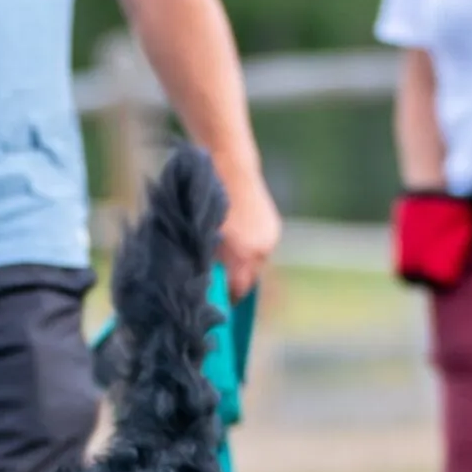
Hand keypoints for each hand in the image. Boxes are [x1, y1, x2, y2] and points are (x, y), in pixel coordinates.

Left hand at [216, 169, 281, 298]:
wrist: (230, 167)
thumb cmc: (204, 203)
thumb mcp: (198, 237)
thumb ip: (204, 264)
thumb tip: (204, 287)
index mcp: (241, 254)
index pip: (238, 291)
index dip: (226, 300)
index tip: (216, 304)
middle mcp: (260, 249)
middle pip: (249, 280)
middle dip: (234, 284)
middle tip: (218, 284)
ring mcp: (270, 238)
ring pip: (256, 265)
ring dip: (243, 267)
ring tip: (226, 260)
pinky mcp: (274, 229)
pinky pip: (261, 250)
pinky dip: (249, 252)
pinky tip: (236, 243)